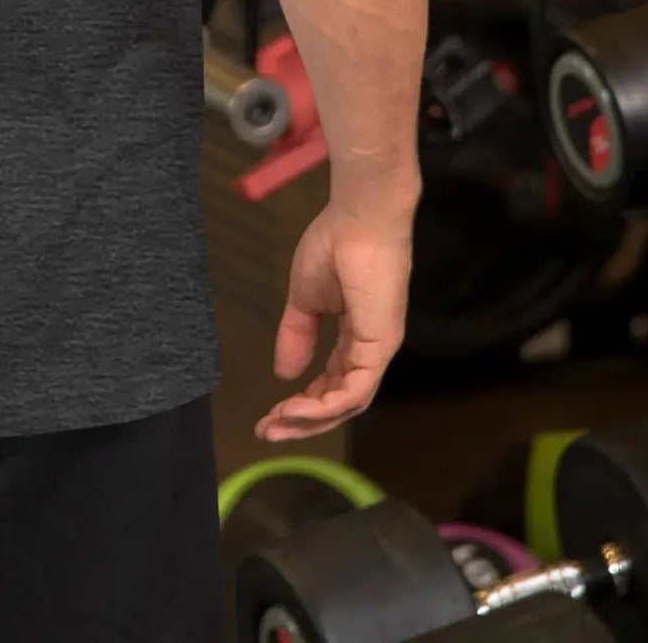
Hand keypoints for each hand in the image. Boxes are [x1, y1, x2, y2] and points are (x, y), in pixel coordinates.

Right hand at [256, 199, 413, 442]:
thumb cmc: (336, 243)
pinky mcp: (381, 345)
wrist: (359, 216)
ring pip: (348, 403)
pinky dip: (326, 405)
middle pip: (339, 401)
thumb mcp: (305, 298)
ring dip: (310, 419)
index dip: (301, 403)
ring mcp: (378, 349)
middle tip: (266, 432)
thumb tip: (284, 374)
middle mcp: (370, 349)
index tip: (268, 415)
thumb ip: (296, 334)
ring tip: (274, 424)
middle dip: (302, 421)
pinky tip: (297, 410)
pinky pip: (355, 389)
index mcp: (356, 337)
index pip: (331, 383)